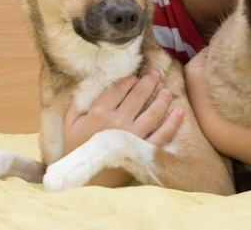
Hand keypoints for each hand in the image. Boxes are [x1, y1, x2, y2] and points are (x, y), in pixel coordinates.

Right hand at [61, 71, 183, 186]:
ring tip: (166, 91)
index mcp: (100, 112)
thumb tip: (92, 82)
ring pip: (154, 111)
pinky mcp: (143, 150)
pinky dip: (173, 122)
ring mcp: (133, 136)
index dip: (130, 79)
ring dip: (163, 98)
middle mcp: (118, 122)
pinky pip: (163, 134)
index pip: (120, 88)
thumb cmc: (77, 147)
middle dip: (149, 81)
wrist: (87, 178)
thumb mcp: (70, 122)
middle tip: (155, 74)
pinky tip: (180, 112)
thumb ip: (78, 101)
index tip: (135, 76)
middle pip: (139, 95)